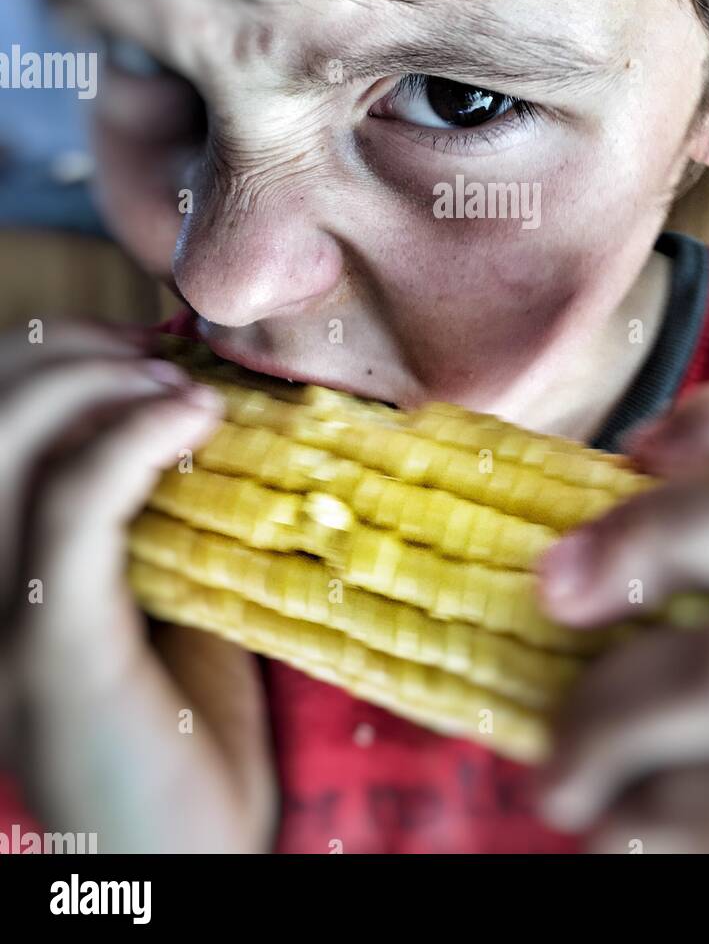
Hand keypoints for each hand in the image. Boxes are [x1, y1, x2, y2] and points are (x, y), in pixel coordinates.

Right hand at [0, 321, 276, 852]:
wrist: (183, 863)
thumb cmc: (180, 730)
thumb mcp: (156, 597)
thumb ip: (148, 512)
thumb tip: (192, 399)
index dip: (45, 354)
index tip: (138, 343)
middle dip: (67, 351)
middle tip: (161, 356)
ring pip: (11, 441)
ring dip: (102, 383)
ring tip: (185, 390)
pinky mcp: (50, 649)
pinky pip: (74, 506)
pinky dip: (132, 437)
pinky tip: (192, 417)